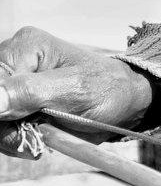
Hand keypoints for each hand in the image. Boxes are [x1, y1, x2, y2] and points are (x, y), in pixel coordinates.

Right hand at [0, 27, 157, 153]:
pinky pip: (3, 125)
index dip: (2, 109)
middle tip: (36, 138)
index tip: (25, 125)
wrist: (123, 103)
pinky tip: (40, 138)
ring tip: (41, 139)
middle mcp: (15, 60)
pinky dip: (16, 138)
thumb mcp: (72, 91)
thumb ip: (29, 92)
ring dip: (12, 136)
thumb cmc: (106, 89)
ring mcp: (15, 83)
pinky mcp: (18, 102)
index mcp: (27, 47)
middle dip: (7, 126)